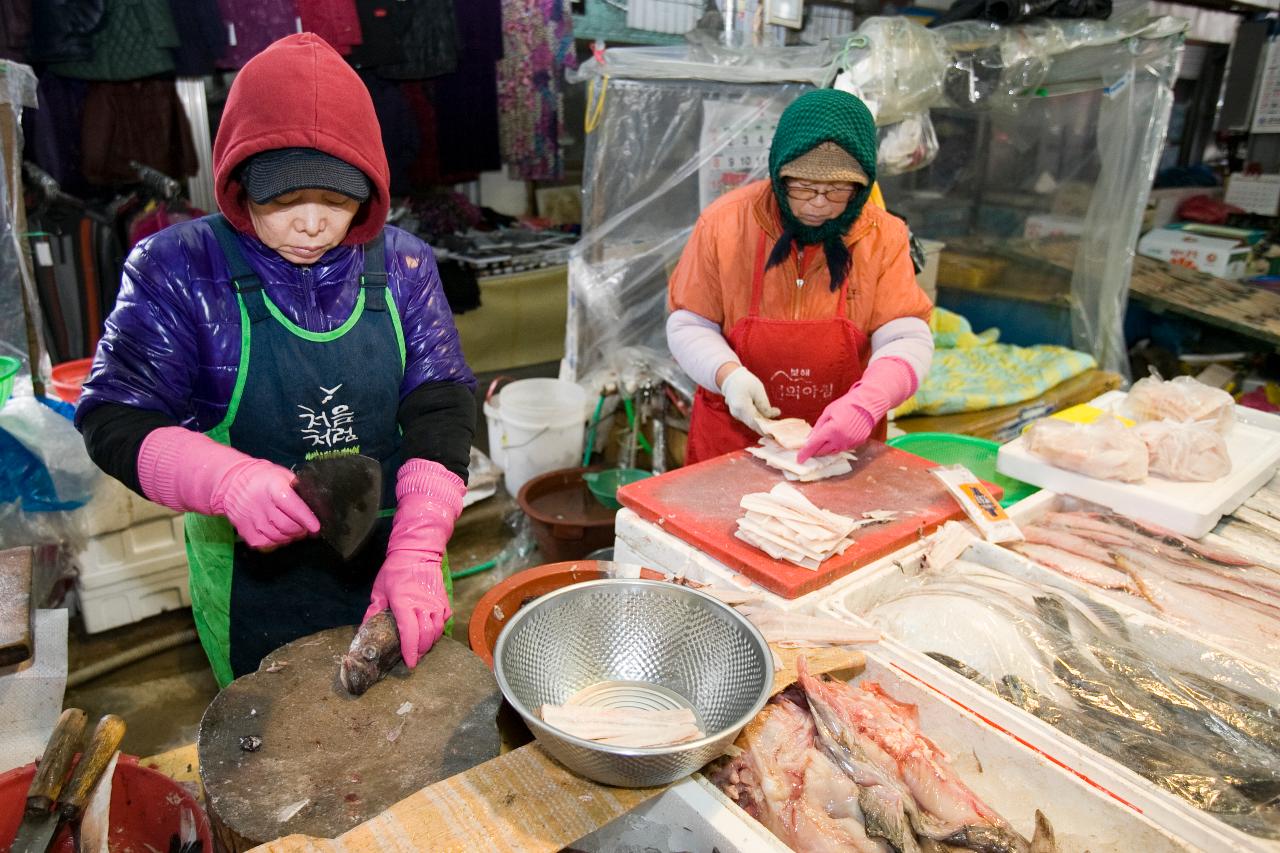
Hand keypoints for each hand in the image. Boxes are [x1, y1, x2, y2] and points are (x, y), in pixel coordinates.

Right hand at [215, 459, 320, 548]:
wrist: (232, 482)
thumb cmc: (264, 479)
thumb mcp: (283, 476)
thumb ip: (298, 490)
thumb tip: (316, 507)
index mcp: (273, 487)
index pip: (293, 506)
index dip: (306, 518)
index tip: (316, 527)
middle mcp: (261, 504)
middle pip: (287, 526)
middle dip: (301, 529)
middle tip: (306, 526)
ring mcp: (251, 520)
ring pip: (278, 537)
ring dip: (290, 536)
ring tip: (292, 528)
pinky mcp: (244, 531)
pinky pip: (266, 544)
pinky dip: (276, 542)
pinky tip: (278, 533)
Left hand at [365, 459, 465, 667]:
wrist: (417, 552)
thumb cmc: (395, 571)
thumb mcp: (379, 590)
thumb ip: (373, 611)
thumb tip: (365, 630)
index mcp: (405, 604)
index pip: (410, 633)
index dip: (410, 651)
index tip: (409, 663)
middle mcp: (423, 605)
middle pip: (427, 637)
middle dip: (421, 651)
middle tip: (413, 657)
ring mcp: (436, 603)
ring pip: (438, 631)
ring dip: (430, 642)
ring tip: (421, 646)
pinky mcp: (444, 600)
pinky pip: (444, 620)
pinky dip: (439, 628)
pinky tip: (431, 630)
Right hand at [719, 366, 779, 432]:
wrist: (731, 378)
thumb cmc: (745, 381)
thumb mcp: (758, 390)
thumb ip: (765, 405)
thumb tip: (774, 415)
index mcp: (742, 407)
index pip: (756, 422)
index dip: (766, 429)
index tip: (776, 434)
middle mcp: (737, 414)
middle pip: (754, 425)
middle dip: (766, 428)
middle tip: (779, 428)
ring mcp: (736, 415)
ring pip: (752, 423)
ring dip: (763, 424)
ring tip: (775, 423)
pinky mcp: (737, 414)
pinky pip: (749, 420)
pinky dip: (758, 421)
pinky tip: (767, 419)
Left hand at [795, 358, 917, 462]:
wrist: (868, 404)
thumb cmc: (846, 405)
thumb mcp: (828, 412)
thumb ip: (818, 427)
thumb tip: (809, 439)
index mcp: (831, 431)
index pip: (813, 446)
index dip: (805, 453)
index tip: (799, 459)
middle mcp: (840, 440)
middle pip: (822, 451)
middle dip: (815, 450)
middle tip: (809, 448)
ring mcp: (849, 444)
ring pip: (832, 452)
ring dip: (825, 449)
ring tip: (823, 442)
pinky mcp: (856, 444)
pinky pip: (842, 448)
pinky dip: (836, 446)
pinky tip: (836, 438)